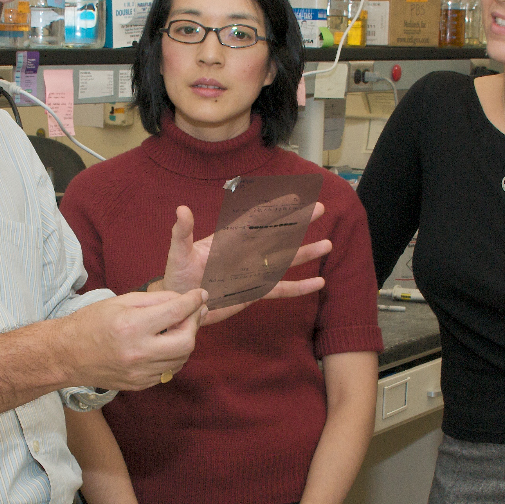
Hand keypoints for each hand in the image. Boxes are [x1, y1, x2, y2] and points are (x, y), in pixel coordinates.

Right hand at [67, 290, 205, 391]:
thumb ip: (156, 300)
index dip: (193, 301)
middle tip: (193, 313)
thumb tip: (183, 299)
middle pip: (186, 342)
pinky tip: (164, 345)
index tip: (200, 295)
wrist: (67, 355)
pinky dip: (172, 356)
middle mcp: (138, 352)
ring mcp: (139, 372)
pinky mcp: (139, 384)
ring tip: (178, 328)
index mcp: (132, 326)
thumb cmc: (91, 323)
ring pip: (181, 359)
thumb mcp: (121, 301)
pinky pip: (168, 371)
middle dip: (194, 325)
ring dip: (185, 341)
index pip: (176, 312)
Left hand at [160, 204, 332, 325]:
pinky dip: (299, 287)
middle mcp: (245, 253)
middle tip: (320, 209)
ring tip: (327, 246)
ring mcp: (252, 272)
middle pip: (277, 234)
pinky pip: (280, 289)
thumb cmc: (176, 277)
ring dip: (305, 253)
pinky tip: (318, 283)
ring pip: (284, 260)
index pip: (255, 219)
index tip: (295, 198)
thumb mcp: (178, 253)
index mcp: (229, 240)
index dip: (275, 208)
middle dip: (298, 221)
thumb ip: (182, 233)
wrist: (180, 305)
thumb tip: (182, 210)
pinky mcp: (253, 292)